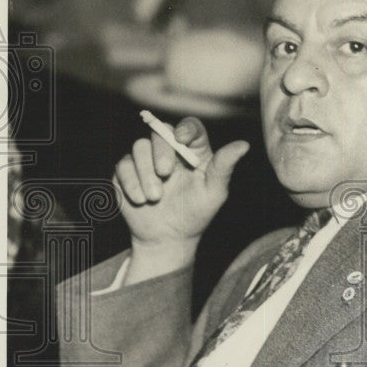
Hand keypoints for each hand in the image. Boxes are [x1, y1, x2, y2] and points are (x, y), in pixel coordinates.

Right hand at [113, 117, 248, 279]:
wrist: (168, 238)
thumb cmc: (196, 213)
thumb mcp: (214, 192)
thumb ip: (224, 166)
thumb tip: (244, 144)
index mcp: (193, 150)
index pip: (190, 127)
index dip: (186, 128)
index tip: (182, 138)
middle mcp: (168, 150)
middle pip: (160, 132)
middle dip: (161, 151)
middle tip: (165, 173)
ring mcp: (145, 160)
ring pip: (139, 147)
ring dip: (145, 172)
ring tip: (155, 197)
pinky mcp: (127, 172)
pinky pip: (122, 166)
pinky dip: (130, 182)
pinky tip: (140, 200)